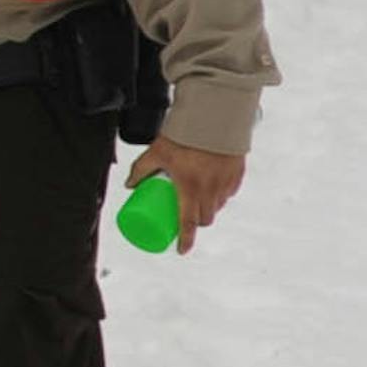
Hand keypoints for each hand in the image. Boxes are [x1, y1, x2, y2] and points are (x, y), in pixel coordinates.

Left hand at [125, 135, 245, 254]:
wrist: (212, 116)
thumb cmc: (183, 136)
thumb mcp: (156, 153)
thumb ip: (140, 169)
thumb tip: (130, 186)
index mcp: (190, 189)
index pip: (187, 223)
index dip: (184, 240)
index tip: (180, 250)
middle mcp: (211, 190)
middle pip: (205, 218)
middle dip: (195, 222)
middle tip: (185, 216)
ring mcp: (226, 182)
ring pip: (219, 206)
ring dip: (209, 208)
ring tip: (198, 200)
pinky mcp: (237, 173)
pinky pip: (229, 192)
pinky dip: (221, 195)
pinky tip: (214, 189)